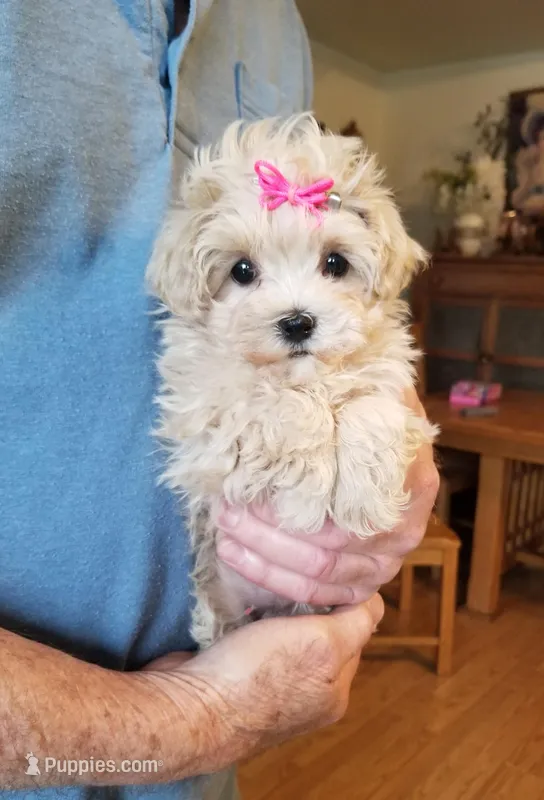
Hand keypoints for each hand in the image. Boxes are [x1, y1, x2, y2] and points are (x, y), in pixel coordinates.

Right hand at [140, 596, 382, 771]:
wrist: (188, 708)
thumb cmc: (255, 678)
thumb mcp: (323, 645)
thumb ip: (357, 623)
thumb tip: (375, 602)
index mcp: (335, 691)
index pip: (355, 627)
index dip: (343, 596)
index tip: (325, 573)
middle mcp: (308, 694)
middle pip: (321, 626)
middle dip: (309, 602)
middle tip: (292, 579)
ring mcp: (270, 686)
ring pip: (286, 628)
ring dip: (278, 607)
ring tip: (266, 591)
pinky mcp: (236, 676)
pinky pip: (255, 636)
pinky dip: (251, 618)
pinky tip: (244, 608)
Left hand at [216, 387, 438, 605]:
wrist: (395, 461)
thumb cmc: (377, 427)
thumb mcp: (379, 400)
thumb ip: (366, 386)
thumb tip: (334, 356)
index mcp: (412, 481)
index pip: (356, 504)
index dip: (302, 502)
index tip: (257, 482)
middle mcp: (404, 529)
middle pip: (330, 548)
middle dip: (269, 533)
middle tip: (225, 510)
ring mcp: (385, 563)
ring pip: (318, 575)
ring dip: (263, 557)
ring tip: (224, 531)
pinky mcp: (362, 585)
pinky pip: (314, 594)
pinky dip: (270, 579)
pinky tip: (234, 557)